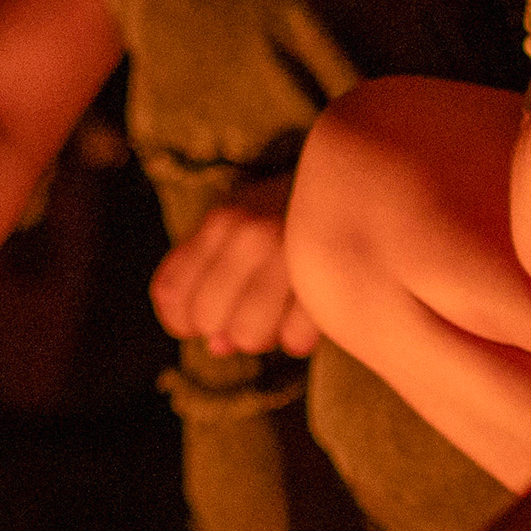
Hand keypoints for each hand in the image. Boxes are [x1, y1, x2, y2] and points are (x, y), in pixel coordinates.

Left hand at [149, 173, 320, 358]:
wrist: (360, 184)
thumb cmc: (289, 214)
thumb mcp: (241, 227)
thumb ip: (210, 277)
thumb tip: (218, 346)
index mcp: (222, 219)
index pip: (170, 292)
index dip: (179, 319)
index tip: (201, 320)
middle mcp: (251, 234)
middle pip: (207, 319)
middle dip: (223, 327)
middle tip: (247, 312)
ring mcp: (293, 256)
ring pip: (248, 336)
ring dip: (262, 336)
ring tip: (277, 315)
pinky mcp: (332, 282)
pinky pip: (294, 340)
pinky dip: (297, 338)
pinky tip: (304, 315)